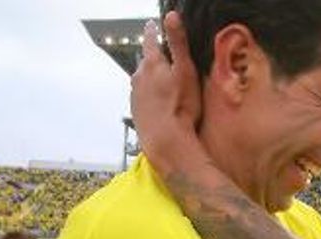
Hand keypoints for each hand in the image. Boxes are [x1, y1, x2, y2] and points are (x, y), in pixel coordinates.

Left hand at [131, 11, 204, 177]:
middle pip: (146, 60)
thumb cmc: (180, 107)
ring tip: (165, 82)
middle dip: (155, 57)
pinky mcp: (136, 110)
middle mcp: (139, 76)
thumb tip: (171, 15)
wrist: (165, 141)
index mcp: (152, 63)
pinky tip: (161, 102)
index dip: (153, 31)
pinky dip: (151, 94)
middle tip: (167, 58)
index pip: (150, 39)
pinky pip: (143, 95)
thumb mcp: (185, 70)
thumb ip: (178, 42)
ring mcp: (135, 94)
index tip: (152, 24)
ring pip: (143, 78)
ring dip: (152, 77)